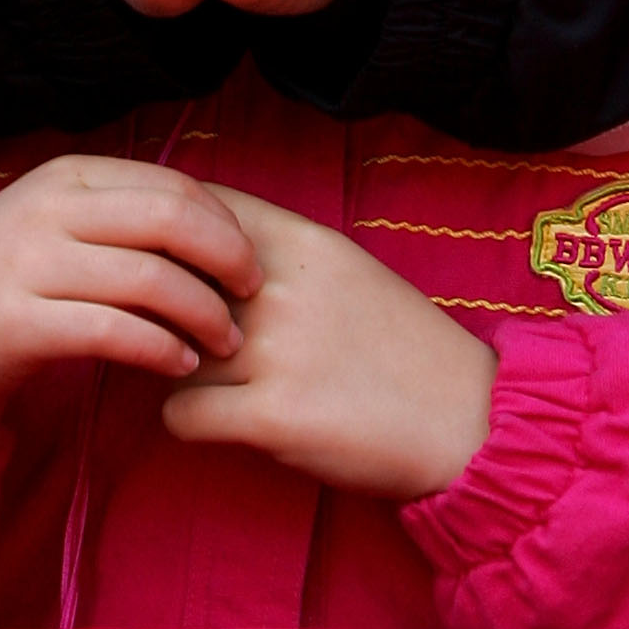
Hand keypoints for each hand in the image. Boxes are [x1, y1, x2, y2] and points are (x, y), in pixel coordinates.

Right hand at [0, 154, 260, 407]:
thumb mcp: (52, 228)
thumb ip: (117, 220)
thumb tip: (212, 232)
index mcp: (67, 176)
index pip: (172, 184)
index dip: (225, 222)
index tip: (252, 260)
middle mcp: (49, 208)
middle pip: (170, 219)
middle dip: (227, 258)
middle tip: (253, 296)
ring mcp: (28, 262)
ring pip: (149, 277)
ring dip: (203, 313)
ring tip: (225, 343)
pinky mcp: (14, 321)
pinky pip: (112, 331)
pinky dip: (159, 348)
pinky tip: (179, 365)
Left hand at [162, 186, 497, 501]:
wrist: (464, 421)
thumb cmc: (402, 345)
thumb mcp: (345, 270)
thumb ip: (277, 253)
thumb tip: (200, 245)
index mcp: (303, 241)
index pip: (198, 206)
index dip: (169, 233)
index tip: (166, 260)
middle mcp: (282, 287)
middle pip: (172, 278)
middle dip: (164, 307)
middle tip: (176, 334)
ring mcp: (276, 352)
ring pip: (168, 349)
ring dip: (174, 369)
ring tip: (205, 383)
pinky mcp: (272, 417)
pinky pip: (180, 413)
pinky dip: (185, 421)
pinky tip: (213, 422)